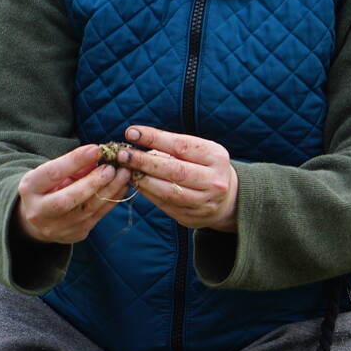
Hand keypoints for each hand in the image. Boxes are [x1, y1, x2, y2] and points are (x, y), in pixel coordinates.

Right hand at [15, 145, 129, 244]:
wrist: (40, 219)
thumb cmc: (48, 187)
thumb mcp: (52, 172)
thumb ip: (73, 165)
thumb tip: (98, 155)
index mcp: (29, 189)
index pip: (53, 174)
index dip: (75, 161)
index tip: (96, 149)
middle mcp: (40, 212)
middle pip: (68, 199)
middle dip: (93, 182)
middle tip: (112, 168)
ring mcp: (57, 227)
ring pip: (87, 210)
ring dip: (109, 190)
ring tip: (123, 174)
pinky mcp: (75, 234)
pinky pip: (97, 216)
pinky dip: (112, 199)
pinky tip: (122, 186)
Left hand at [118, 126, 238, 231]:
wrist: (227, 199)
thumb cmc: (205, 166)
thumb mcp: (198, 150)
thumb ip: (171, 145)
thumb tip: (136, 138)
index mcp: (216, 157)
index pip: (180, 145)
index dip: (154, 138)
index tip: (132, 132)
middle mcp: (213, 181)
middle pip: (174, 170)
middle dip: (144, 161)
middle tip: (123, 155)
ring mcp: (205, 202)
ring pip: (168, 191)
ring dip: (143, 180)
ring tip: (127, 170)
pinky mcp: (192, 218)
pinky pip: (165, 205)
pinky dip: (148, 193)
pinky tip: (137, 184)